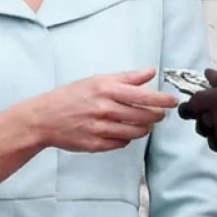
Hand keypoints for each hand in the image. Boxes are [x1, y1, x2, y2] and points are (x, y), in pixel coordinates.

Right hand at [23, 68, 178, 152]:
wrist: (44, 118)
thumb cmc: (70, 96)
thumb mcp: (97, 80)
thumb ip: (126, 78)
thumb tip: (149, 72)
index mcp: (106, 89)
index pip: (144, 96)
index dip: (162, 100)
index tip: (172, 101)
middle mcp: (105, 109)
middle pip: (144, 116)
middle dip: (156, 116)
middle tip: (159, 115)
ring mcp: (101, 128)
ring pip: (136, 131)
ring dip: (144, 128)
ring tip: (143, 123)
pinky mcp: (96, 144)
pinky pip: (122, 142)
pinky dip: (127, 137)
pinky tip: (123, 131)